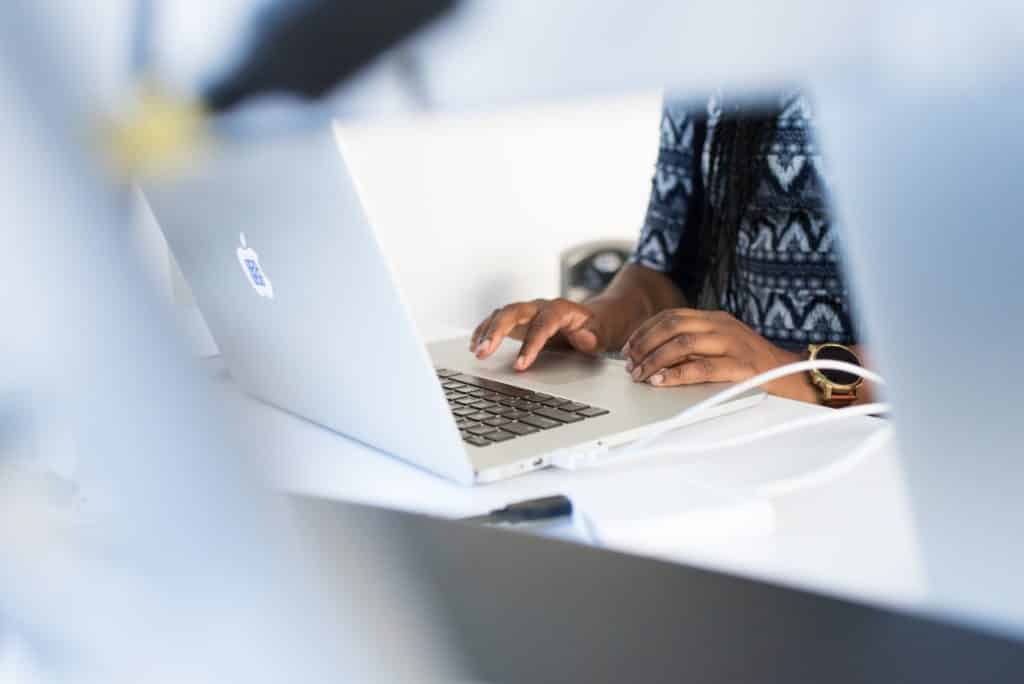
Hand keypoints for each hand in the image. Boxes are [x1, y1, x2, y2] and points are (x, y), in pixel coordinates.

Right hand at [470, 298, 609, 370]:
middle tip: (484, 352)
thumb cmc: (596, 327)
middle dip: (496, 331)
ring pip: (502, 314)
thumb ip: (594, 336)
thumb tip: (584, 338)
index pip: (542, 324)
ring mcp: (528, 312)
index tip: (520, 365)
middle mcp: (540, 307)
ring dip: (486, 332)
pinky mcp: (519, 320)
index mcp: (561, 309)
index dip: (530, 344)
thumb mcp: (603, 333)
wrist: (593, 318)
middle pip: (514, 312)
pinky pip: (497, 320)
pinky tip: (475, 345)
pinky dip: (484, 331)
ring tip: (476, 352)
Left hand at [621, 308, 815, 401]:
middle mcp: (722, 326)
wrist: (795, 377)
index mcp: (716, 319)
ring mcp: (733, 344)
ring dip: (654, 360)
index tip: (628, 347)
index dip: (645, 331)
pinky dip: (675, 375)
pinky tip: (660, 381)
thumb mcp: (722, 347)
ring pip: (682, 344)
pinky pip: (700, 368)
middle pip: (672, 326)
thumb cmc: (754, 366)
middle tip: (630, 363)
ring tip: (640, 374)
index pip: (671, 316)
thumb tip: (654, 357)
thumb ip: (695, 347)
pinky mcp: (740, 367)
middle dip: (644, 344)